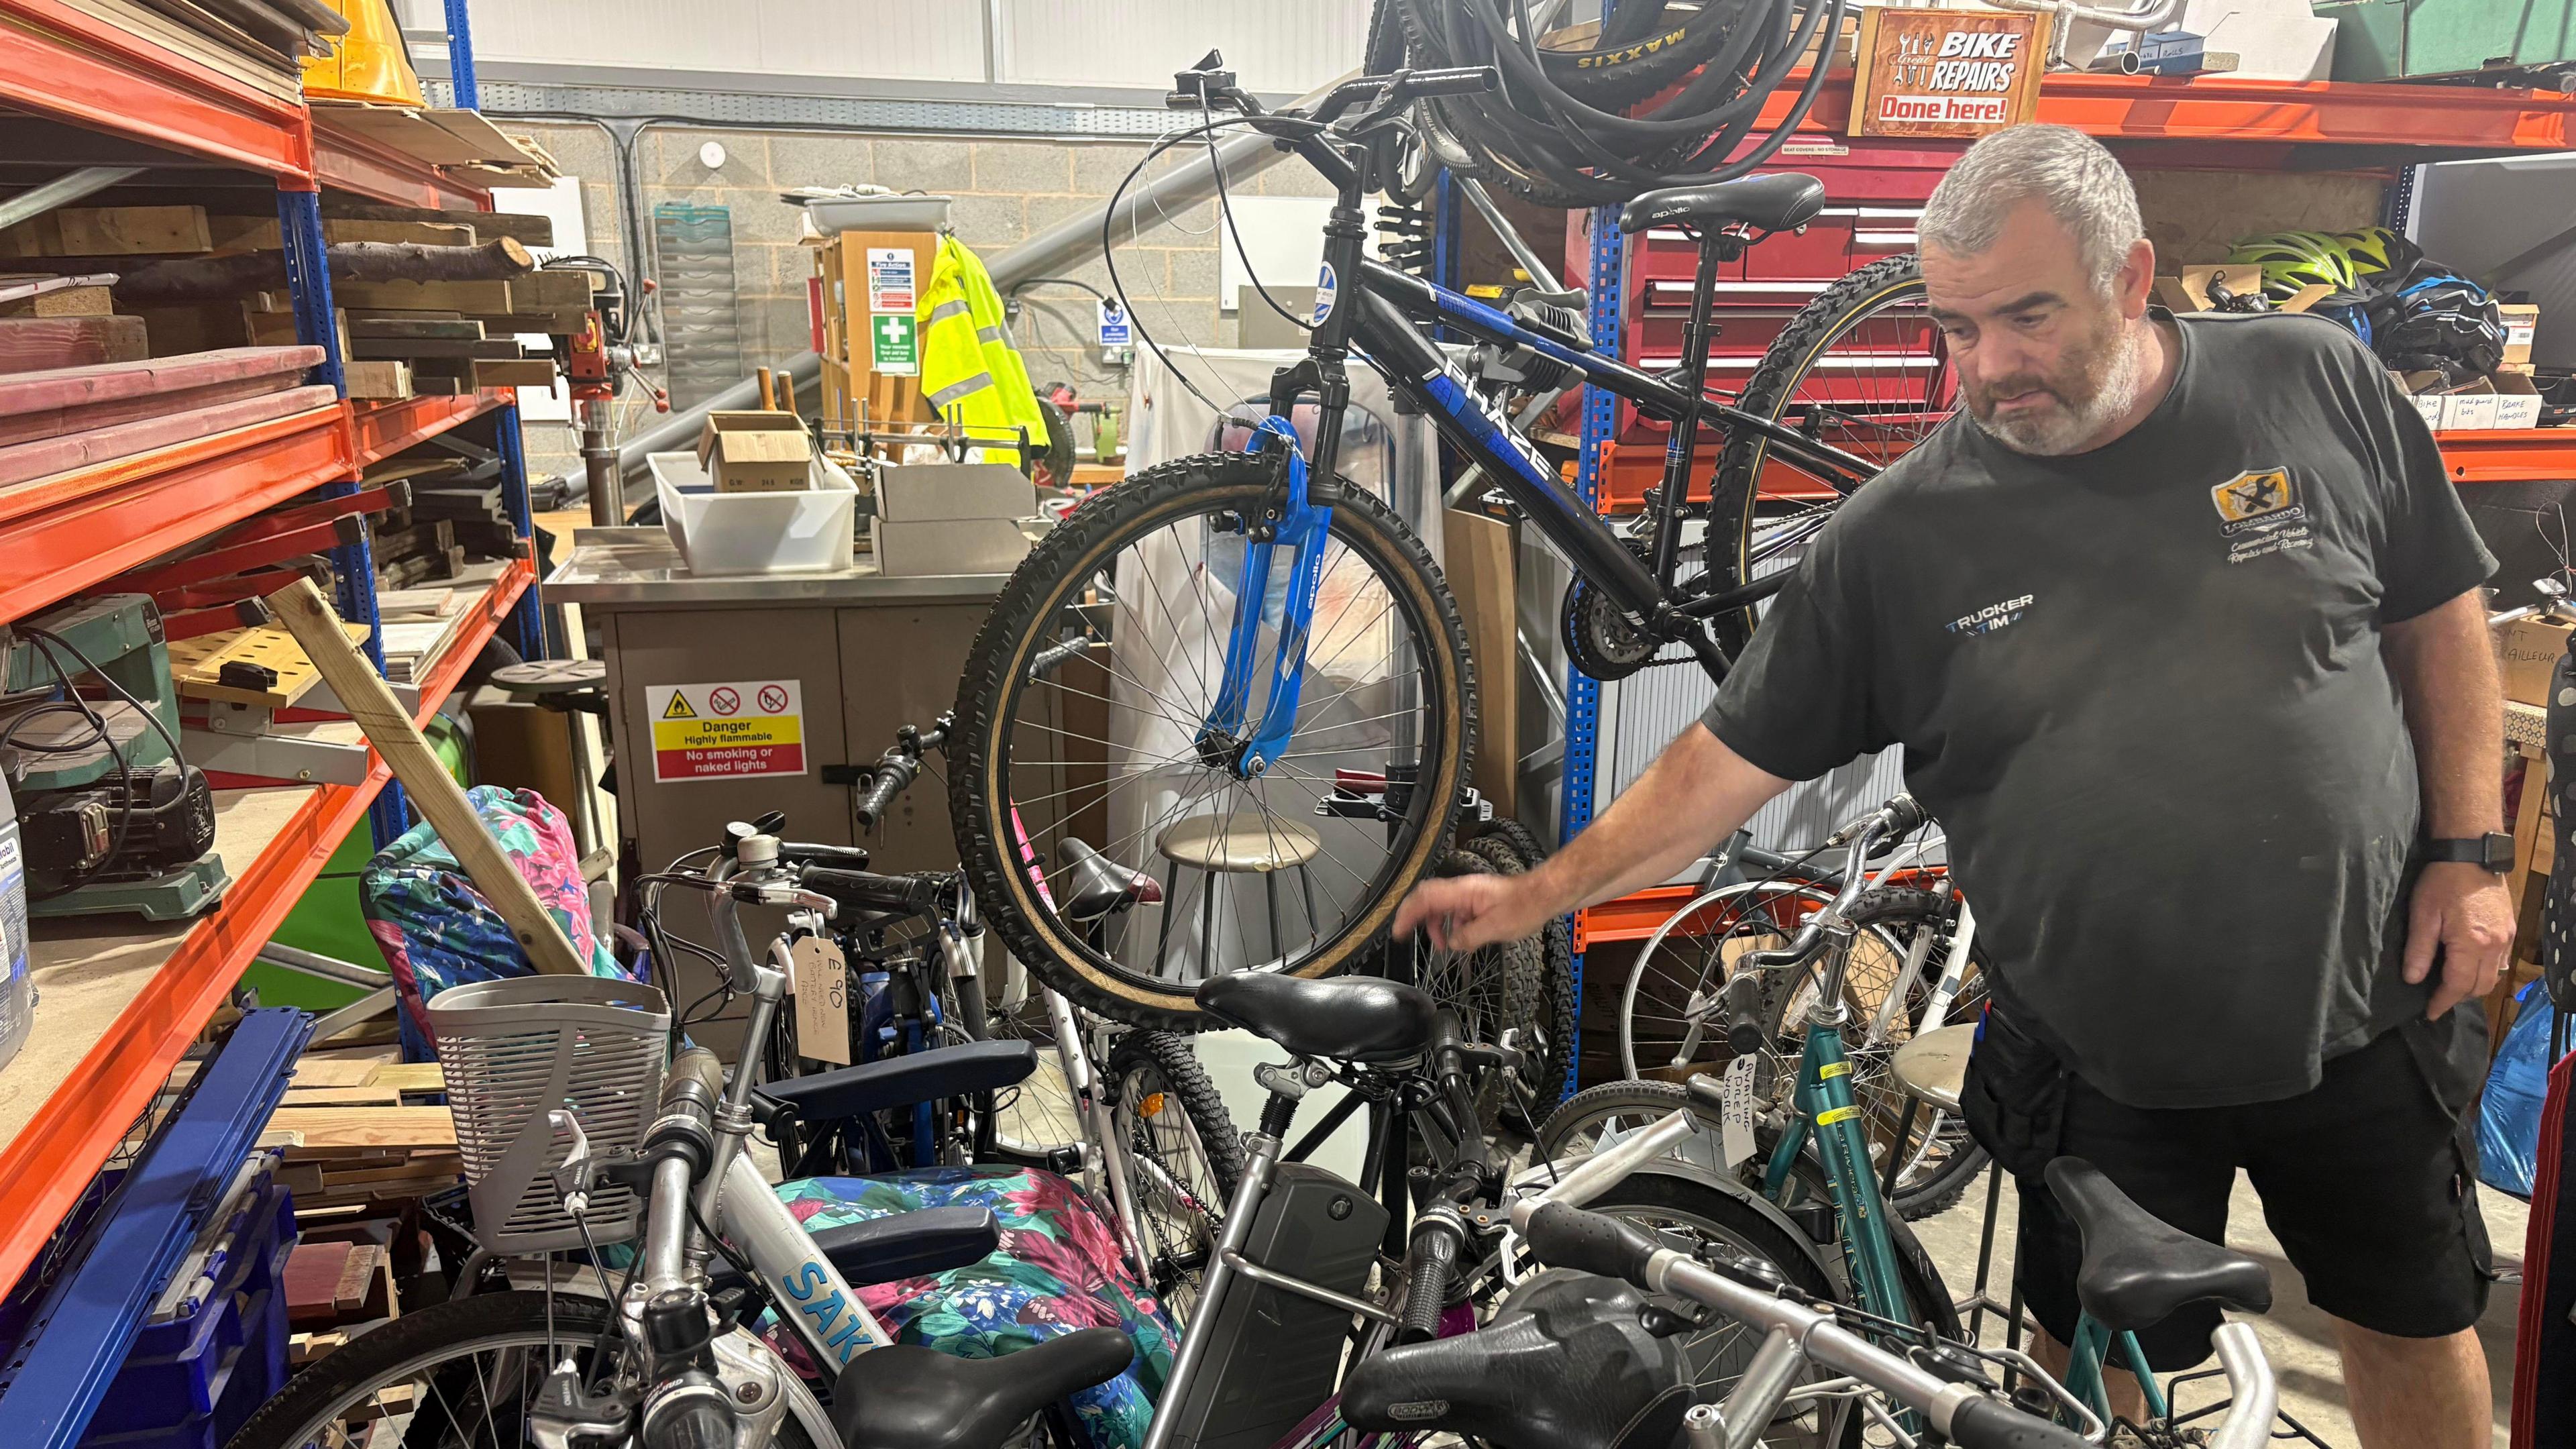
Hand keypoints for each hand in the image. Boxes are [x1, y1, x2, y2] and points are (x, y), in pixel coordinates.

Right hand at [1393, 871, 1557, 952]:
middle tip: (1410, 936)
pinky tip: (1462, 938)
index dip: (1407, 914)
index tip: (1398, 930)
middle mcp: (1465, 889)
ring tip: (1442, 944)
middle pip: (1429, 900)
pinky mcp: (1482, 900)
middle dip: (1419, 920)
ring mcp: (1473, 894)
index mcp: (1463, 892)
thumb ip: (1468, 937)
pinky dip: (1455, 925)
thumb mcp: (1495, 929)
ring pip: (1444, 907)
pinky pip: (1459, 911)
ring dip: (1438, 925)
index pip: (1424, 898)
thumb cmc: (1526, 905)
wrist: (1547, 895)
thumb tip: (1453, 944)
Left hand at [2403, 861, 2513, 1019]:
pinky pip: (2501, 962)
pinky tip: (2469, 968)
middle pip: (2479, 986)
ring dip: (2473, 987)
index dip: (2442, 1002)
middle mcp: (2495, 946)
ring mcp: (2506, 938)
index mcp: (2472, 945)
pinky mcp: (2510, 929)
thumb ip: (2419, 949)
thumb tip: (2413, 979)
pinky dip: (2485, 972)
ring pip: (2493, 976)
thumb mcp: (2422, 914)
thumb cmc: (2441, 881)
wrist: (2471, 853)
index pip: (2457, 985)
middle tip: (2437, 1000)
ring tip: (2451, 987)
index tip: (2429, 1013)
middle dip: (2457, 997)